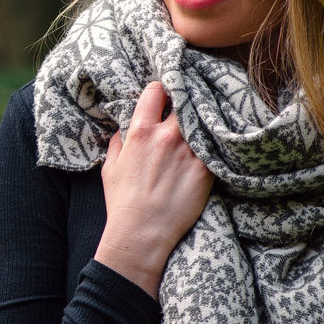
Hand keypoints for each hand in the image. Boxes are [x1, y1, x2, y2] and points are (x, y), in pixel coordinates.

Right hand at [93, 81, 212, 292]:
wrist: (143, 233)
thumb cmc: (122, 202)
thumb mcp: (110, 167)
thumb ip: (118, 141)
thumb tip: (124, 129)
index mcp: (141, 131)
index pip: (156, 91)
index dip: (160, 91)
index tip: (164, 97)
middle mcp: (167, 136)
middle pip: (185, 101)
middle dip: (185, 102)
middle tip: (187, 109)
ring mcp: (189, 152)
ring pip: (202, 122)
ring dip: (201, 123)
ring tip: (202, 127)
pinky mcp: (206, 169)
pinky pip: (213, 145)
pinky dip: (212, 143)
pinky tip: (211, 147)